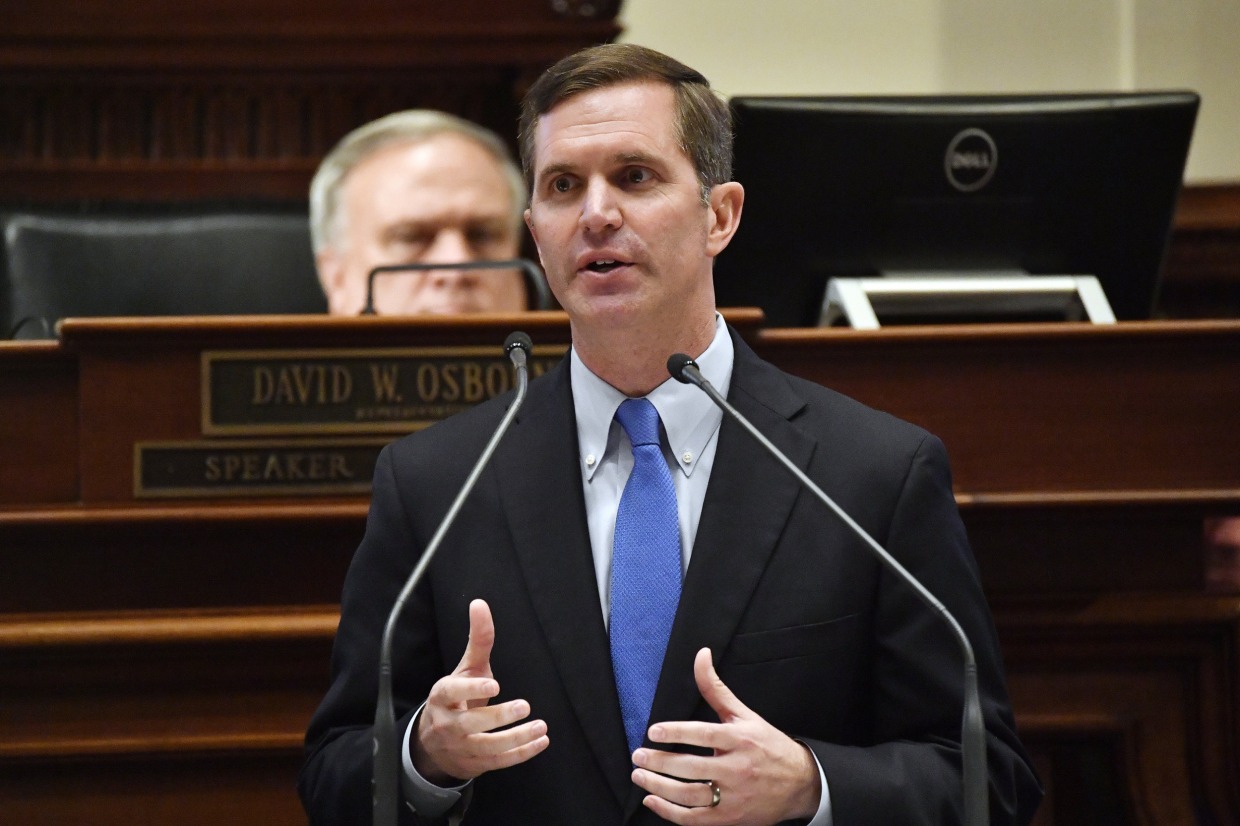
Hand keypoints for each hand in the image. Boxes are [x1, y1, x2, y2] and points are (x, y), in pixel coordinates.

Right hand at [412, 599, 548, 782]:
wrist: (434, 742)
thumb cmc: (456, 698)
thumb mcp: (465, 668)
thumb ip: (478, 639)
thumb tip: (480, 603)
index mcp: (442, 696)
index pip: (452, 693)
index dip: (471, 690)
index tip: (495, 685)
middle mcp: (448, 724)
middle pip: (471, 724)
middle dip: (498, 717)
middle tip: (524, 706)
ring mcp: (460, 747)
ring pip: (487, 747)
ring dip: (516, 739)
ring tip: (540, 727)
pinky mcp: (474, 764)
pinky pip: (498, 762)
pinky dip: (521, 754)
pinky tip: (540, 741)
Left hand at [631, 648, 820, 824]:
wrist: (801, 784)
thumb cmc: (768, 746)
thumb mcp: (744, 715)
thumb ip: (716, 688)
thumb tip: (701, 655)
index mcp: (740, 740)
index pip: (704, 735)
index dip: (676, 733)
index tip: (653, 732)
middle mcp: (737, 768)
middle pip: (692, 768)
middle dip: (660, 762)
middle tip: (637, 756)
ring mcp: (734, 796)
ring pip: (690, 795)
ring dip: (659, 787)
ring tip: (640, 776)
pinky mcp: (730, 817)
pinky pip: (695, 819)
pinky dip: (670, 812)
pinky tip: (653, 800)